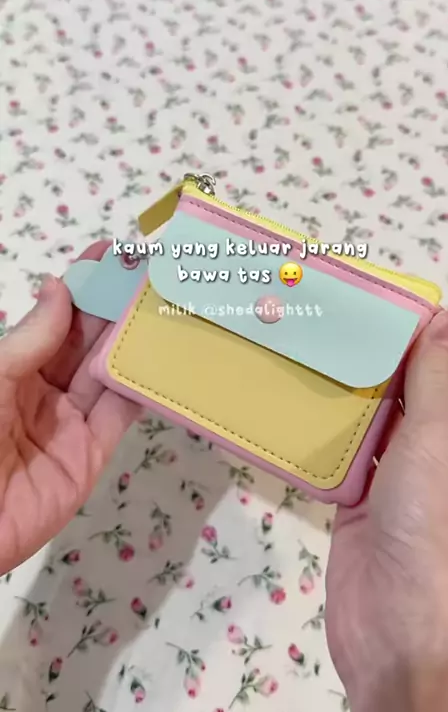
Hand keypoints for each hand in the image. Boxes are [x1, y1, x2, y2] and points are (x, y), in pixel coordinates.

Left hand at [0, 242, 140, 574]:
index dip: (83, 287)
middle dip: (117, 310)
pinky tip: (166, 361)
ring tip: (168, 308)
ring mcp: (70, 424)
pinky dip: (144, 389)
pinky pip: (120, 416)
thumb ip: (32, 339)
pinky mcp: (90, 456)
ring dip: (136, 343)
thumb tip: (60, 287)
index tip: (113, 255)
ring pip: (109, 374)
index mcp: (15, 368)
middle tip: (154, 276)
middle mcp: (44, 390)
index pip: (57, 320)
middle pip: (88, 343)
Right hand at [326, 311, 447, 711]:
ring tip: (320, 349)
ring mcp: (407, 480)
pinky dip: (332, 433)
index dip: (437, 335)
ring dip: (357, 394)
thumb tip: (441, 321)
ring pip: (383, 421)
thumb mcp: (439, 440)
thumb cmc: (437, 527)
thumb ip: (434, 379)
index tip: (393, 303)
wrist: (402, 635)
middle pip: (422, 392)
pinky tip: (304, 401)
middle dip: (390, 359)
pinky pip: (350, 455)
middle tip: (343, 320)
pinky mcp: (366, 502)